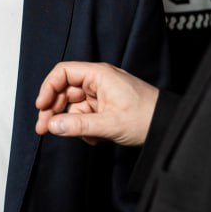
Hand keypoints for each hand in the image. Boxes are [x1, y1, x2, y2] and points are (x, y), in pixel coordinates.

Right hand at [34, 61, 158, 146]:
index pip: (63, 73)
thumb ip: (77, 125)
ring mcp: (102, 94)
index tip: (41, 106)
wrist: (168, 126)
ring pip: (75, 106)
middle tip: (44, 129)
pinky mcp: (106, 107)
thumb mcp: (109, 124)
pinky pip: (86, 115)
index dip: (48, 88)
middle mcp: (99, 81)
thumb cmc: (146, 117)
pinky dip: (84, 127)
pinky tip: (93, 138)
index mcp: (99, 75)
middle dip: (54, 110)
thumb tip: (52, 125)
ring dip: (71, 122)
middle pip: (65, 91)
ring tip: (77, 137)